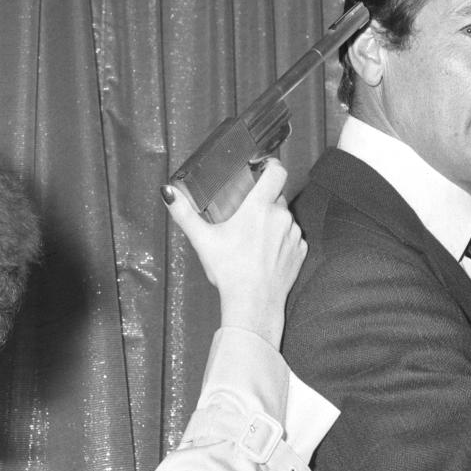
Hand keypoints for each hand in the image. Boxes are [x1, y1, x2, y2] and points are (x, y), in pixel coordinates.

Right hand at [163, 160, 306, 346]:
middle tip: (246, 217)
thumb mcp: (203, 240)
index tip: (262, 169)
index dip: (270, 166)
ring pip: (285, 218)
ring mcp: (294, 235)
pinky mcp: (301, 252)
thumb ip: (184, 214)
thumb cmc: (229, 271)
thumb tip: (168, 193)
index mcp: (259, 207)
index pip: (276, 172)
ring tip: (255, 240)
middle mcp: (282, 216)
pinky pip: (292, 238)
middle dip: (263, 202)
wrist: (253, 304)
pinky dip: (282, 241)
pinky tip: (266, 254)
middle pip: (276, 197)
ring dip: (274, 223)